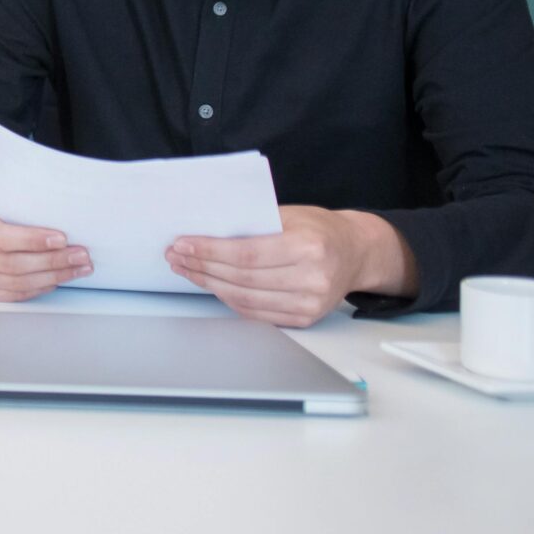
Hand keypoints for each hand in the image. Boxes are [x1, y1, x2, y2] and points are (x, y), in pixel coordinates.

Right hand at [0, 184, 89, 301]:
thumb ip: (17, 207)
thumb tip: (61, 216)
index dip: (32, 240)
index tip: (62, 239)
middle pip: (11, 264)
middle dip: (52, 262)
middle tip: (80, 255)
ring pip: (15, 283)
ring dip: (52, 277)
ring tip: (76, 268)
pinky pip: (11, 295)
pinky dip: (37, 289)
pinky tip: (55, 280)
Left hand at [166, 206, 414, 326]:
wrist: (356, 252)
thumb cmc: (319, 228)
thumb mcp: (289, 214)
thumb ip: (252, 224)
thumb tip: (204, 231)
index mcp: (308, 246)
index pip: (246, 254)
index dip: (209, 251)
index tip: (182, 244)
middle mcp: (312, 278)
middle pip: (242, 278)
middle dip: (202, 267)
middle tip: (176, 256)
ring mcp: (311, 303)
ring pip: (245, 299)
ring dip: (209, 284)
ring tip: (186, 270)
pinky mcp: (306, 318)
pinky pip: (256, 313)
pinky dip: (229, 299)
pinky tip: (211, 285)